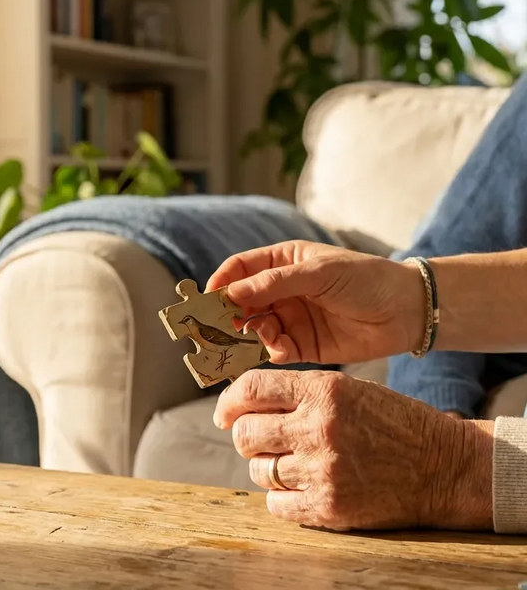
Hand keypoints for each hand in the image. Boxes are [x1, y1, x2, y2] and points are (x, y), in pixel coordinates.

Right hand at [206, 240, 425, 364]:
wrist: (407, 311)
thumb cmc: (366, 279)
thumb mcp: (319, 273)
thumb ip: (274, 283)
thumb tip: (232, 293)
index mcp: (283, 262)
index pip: (240, 269)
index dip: (221, 282)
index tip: (206, 298)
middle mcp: (281, 290)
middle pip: (241, 302)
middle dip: (229, 314)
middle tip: (219, 327)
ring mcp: (290, 318)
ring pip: (254, 328)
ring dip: (251, 334)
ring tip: (261, 336)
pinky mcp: (302, 345)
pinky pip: (274, 350)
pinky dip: (271, 351)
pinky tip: (281, 349)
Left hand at [213, 369, 493, 530]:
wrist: (443, 466)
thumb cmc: (391, 423)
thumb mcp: (347, 390)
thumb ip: (296, 394)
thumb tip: (240, 405)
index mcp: (323, 391)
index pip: (250, 390)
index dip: (228, 402)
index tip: (224, 413)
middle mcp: (318, 428)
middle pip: (244, 434)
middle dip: (246, 437)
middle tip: (262, 441)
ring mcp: (323, 470)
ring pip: (258, 470)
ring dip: (267, 467)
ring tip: (295, 463)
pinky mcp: (329, 506)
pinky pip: (275, 503)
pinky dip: (282, 497)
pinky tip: (303, 487)